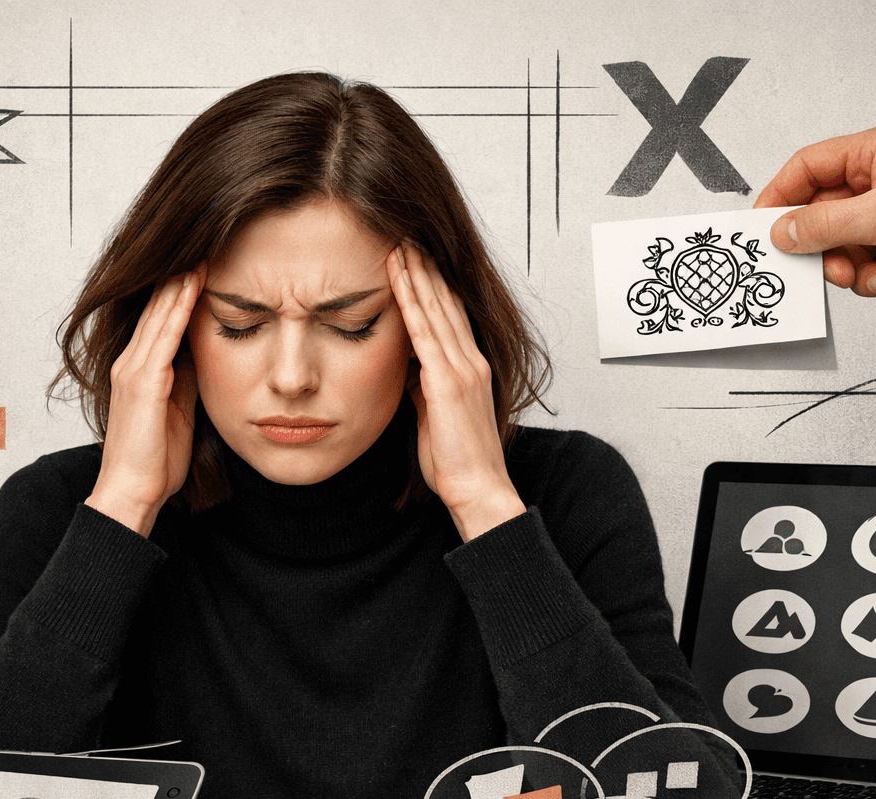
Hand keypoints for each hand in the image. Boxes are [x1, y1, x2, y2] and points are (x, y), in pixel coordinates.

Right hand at [84, 270, 202, 535]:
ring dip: (180, 280)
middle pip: (157, 305)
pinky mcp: (143, 383)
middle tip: (202, 238)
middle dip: (179, 272)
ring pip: (159, 314)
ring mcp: (134, 370)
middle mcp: (131, 361)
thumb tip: (206, 351)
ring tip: (202, 249)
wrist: (133, 491)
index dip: (179, 286)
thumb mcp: (179, 407)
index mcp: (139, 367)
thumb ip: (187, 377)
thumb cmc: (156, 458)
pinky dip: (178, 309)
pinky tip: (192, 286)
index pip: (160, 315)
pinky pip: (164, 338)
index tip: (203, 258)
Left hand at [387, 245, 525, 541]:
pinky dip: (411, 303)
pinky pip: (425, 334)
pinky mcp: (449, 382)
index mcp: (469, 368)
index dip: (433, 284)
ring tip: (400, 244)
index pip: (449, 315)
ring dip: (416, 274)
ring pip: (435, 310)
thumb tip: (406, 371)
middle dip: (426, 267)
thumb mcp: (434, 416)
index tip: (417, 257)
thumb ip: (423, 388)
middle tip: (407, 233)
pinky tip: (398, 281)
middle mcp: (470, 360)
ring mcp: (462, 368)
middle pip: (445, 302)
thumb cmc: (456, 460)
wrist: (477, 487)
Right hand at [754, 123, 875, 296]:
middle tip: (826, 266)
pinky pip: (865, 260)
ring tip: (868, 274)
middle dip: (821, 247)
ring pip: (841, 243)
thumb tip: (782, 231)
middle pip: (820, 214)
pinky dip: (871, 276)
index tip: (764, 229)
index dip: (780, 197)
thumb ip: (825, 224)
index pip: (807, 167)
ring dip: (848, 266)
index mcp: (872, 153)